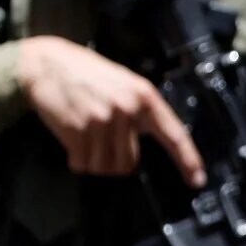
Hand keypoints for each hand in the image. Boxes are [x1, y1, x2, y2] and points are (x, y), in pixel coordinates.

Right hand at [15, 36, 206, 186]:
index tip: (197, 180)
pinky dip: (76, 159)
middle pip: (129, 164)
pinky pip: (82, 164)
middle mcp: (128, 110)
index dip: (188, 160)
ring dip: (93, 161)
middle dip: (114, 159)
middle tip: (100, 140)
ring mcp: (103, 121)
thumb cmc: (87, 75)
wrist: (48, 64)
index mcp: (145, 97)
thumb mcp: (124, 84)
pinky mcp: (78, 131)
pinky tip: (72, 139)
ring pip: (105, 167)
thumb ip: (140, 112)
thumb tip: (148, 142)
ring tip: (85, 136)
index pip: (174, 134)